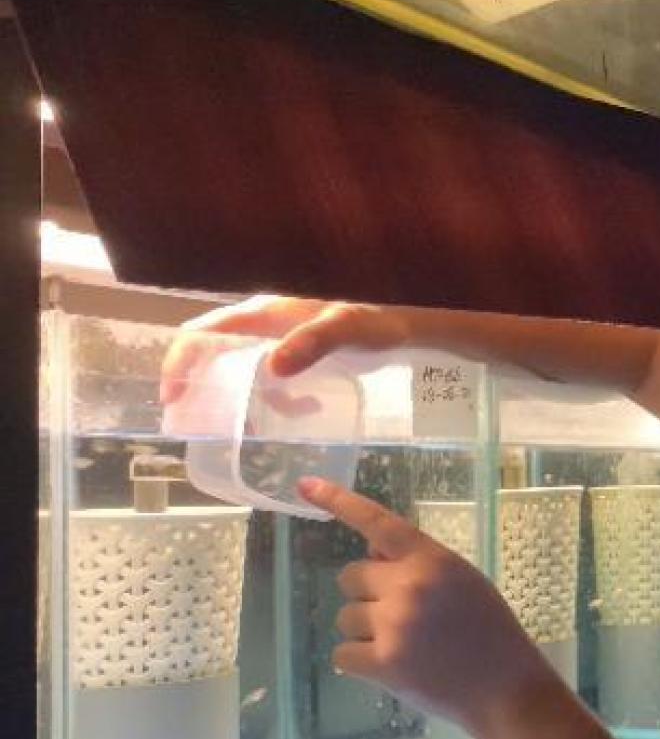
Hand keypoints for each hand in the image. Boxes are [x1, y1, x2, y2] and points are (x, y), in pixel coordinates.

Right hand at [160, 294, 409, 403]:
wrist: (406, 325)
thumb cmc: (375, 320)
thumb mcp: (347, 327)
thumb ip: (313, 342)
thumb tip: (272, 366)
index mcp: (263, 314)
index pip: (202, 332)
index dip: (180, 361)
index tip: (174, 396)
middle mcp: (263, 325)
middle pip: (213, 352)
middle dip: (202, 384)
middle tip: (201, 421)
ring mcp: (279, 341)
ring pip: (242, 371)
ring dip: (246, 398)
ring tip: (256, 425)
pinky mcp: (298, 357)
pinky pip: (274, 382)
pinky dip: (281, 400)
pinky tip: (305, 409)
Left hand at [298, 477, 552, 730]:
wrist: (506, 687)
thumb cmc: (490, 632)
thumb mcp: (463, 581)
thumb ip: (420, 566)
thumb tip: (372, 559)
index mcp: (431, 559)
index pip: (377, 522)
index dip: (338, 502)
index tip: (305, 485)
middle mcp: (407, 584)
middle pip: (350, 577)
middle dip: (366, 594)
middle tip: (399, 616)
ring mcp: (393, 624)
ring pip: (345, 617)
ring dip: (366, 631)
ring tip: (404, 646)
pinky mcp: (382, 662)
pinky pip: (343, 654)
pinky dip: (360, 662)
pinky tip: (392, 667)